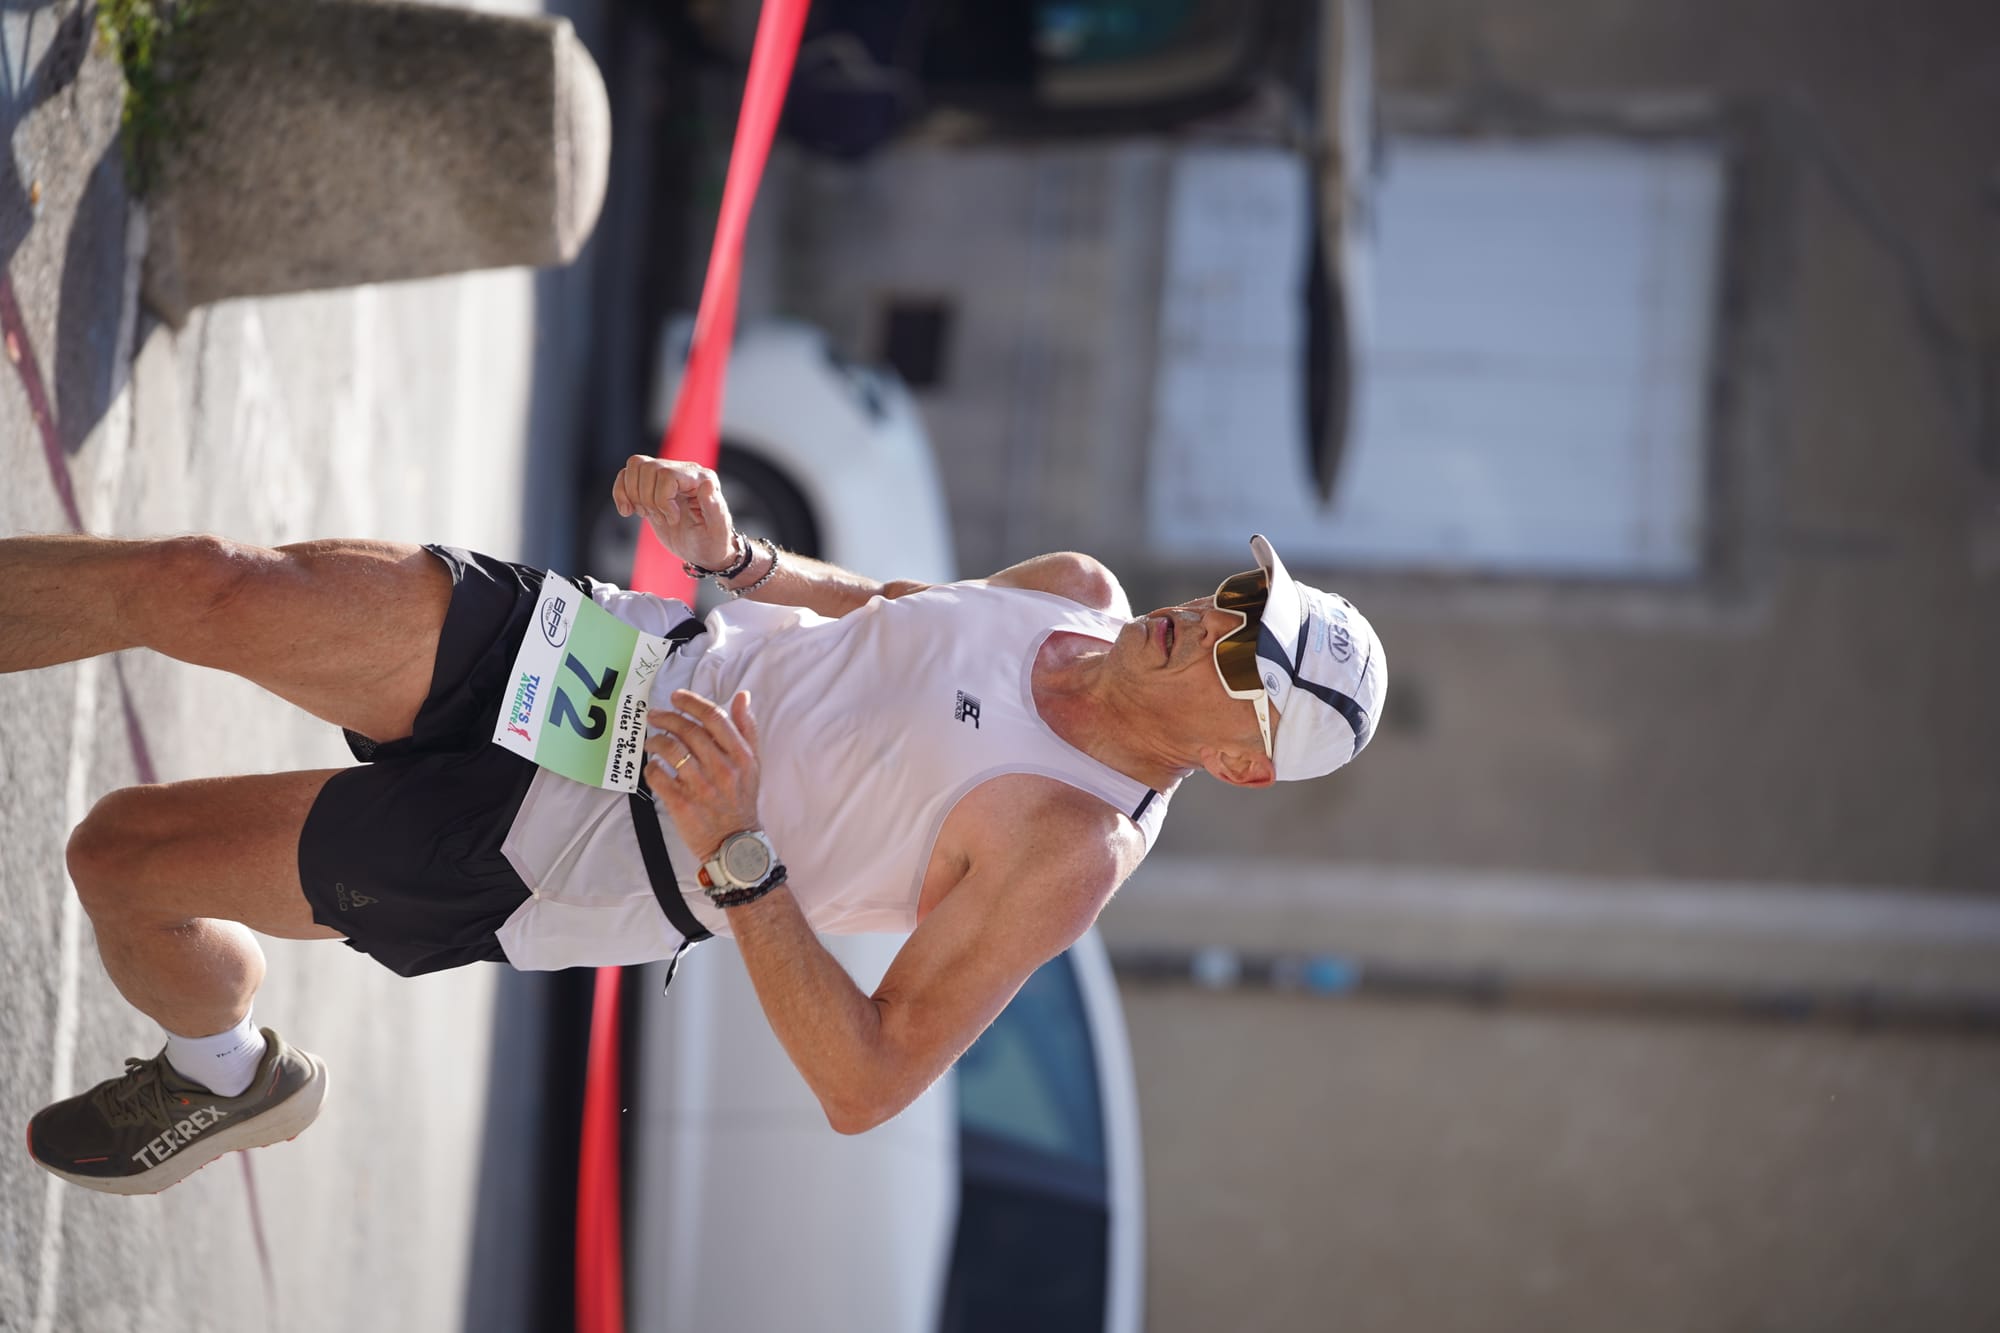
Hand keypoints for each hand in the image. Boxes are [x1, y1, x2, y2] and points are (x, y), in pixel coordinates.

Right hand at [612, 456, 737, 572]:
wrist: (702, 550)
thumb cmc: (713, 542)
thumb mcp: (717, 531)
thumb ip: (715, 508)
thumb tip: (707, 484)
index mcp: (702, 478)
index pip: (667, 475)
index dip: (662, 500)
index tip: (673, 520)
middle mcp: (684, 471)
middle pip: (649, 468)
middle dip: (648, 500)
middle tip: (660, 519)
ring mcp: (667, 476)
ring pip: (636, 464)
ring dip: (634, 495)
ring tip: (647, 514)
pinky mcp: (651, 486)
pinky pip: (626, 473)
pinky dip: (620, 493)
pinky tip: (627, 511)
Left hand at [643, 689, 762, 860]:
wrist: (735, 843)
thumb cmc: (741, 800)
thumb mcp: (753, 764)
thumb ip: (747, 729)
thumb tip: (742, 696)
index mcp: (741, 756)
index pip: (715, 718)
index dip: (692, 703)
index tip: (677, 697)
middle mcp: (723, 769)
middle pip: (689, 731)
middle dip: (667, 718)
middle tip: (654, 715)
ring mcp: (702, 787)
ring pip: (671, 750)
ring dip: (656, 741)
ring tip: (651, 741)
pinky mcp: (682, 804)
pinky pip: (659, 777)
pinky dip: (651, 768)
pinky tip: (653, 767)